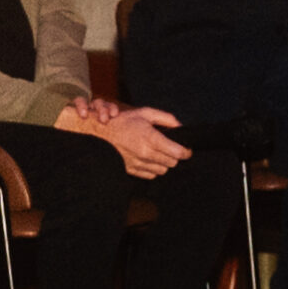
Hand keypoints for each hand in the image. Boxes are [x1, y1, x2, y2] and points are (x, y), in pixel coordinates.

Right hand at [63, 100, 190, 178]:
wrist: (100, 134)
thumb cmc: (123, 122)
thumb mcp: (145, 113)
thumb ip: (166, 118)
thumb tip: (180, 126)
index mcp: (151, 137)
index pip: (177, 152)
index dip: (186, 152)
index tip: (186, 150)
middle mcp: (146, 153)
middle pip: (172, 163)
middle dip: (175, 156)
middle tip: (171, 149)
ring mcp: (139, 163)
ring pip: (163, 170)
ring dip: (164, 163)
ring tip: (159, 153)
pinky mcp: (133, 170)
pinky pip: (151, 175)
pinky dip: (154, 169)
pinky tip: (149, 159)